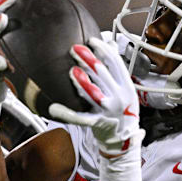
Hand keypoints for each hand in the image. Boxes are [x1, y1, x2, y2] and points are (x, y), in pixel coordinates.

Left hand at [49, 37, 142, 155]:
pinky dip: (67, 114)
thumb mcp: (125, 88)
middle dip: (88, 59)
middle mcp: (120, 97)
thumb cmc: (122, 109)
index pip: (116, 63)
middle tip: (74, 48)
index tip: (91, 40)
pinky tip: (54, 108)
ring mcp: (108, 111)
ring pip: (93, 93)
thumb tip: (110, 43)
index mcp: (127, 86)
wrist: (124, 140)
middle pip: (102, 74)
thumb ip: (116, 68)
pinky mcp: (97, 123)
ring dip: (82, 81)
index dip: (103, 50)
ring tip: (72, 71)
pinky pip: (80, 117)